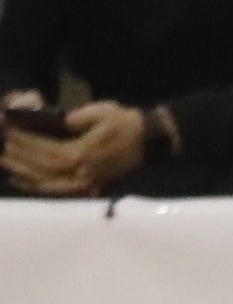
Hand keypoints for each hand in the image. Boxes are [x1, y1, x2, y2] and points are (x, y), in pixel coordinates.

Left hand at [2, 101, 143, 197]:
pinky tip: (24, 182)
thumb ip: (78, 118)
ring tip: (7, 165)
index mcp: (82, 154)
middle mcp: (81, 173)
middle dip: (20, 159)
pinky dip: (40, 188)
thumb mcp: (101, 112)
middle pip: (43, 169)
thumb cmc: (123, 123)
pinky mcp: (89, 187)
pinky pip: (59, 191)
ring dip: (25, 176)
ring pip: (47, 184)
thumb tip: (60, 121)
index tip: (8, 130)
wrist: (147, 141)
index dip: (25, 142)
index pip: (45, 150)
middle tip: (4, 149)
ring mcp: (86, 183)